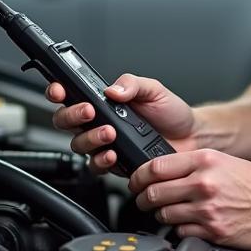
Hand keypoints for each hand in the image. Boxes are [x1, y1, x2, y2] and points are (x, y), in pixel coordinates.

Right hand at [47, 73, 197, 173]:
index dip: (59, 91)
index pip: (72, 94)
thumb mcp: (153, 89)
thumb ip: (132, 84)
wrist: (191, 137)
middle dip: (72, 115)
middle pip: (66, 121)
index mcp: (105, 101)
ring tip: (110, 133)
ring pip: (79, 145)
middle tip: (89, 111)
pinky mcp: (114, 164)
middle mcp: (99, 122)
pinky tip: (114, 154)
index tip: (60, 90)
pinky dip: (102, 160)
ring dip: (90, 138)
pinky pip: (96, 166)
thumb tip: (112, 89)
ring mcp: (105, 144)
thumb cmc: (171, 112)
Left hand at [129, 149, 250, 249]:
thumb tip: (162, 173)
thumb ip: (193, 165)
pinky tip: (187, 225)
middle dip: (143, 199)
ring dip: (161, 215)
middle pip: (154, 193)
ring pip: (164, 214)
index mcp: (204, 161)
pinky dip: (179, 230)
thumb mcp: (223, 161)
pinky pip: (181, 233)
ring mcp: (208, 210)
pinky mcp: (213, 232)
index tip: (135, 182)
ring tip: (167, 213)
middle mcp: (204, 184)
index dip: (137, 177)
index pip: (155, 167)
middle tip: (144, 200)